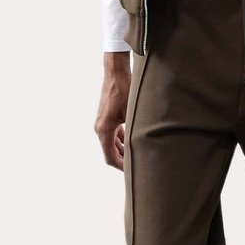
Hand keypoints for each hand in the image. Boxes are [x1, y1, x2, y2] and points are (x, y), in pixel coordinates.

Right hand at [94, 52, 131, 170]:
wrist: (116, 72)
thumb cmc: (125, 90)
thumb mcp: (133, 114)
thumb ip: (134, 133)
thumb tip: (144, 149)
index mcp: (104, 130)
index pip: (110, 157)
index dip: (121, 167)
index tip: (133, 172)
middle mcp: (99, 128)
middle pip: (110, 153)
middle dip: (123, 161)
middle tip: (139, 167)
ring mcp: (101, 123)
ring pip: (111, 144)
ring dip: (122, 152)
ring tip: (138, 157)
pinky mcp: (105, 118)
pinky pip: (112, 135)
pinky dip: (120, 141)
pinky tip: (132, 143)